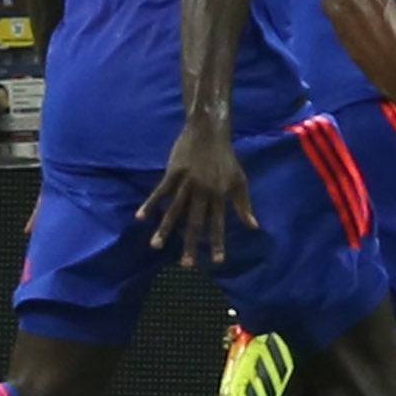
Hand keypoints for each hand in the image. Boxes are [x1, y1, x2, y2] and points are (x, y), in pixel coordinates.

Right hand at [139, 125, 257, 267]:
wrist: (208, 130)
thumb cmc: (226, 157)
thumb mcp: (239, 180)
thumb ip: (244, 204)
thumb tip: (255, 226)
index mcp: (219, 195)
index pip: (218, 224)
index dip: (217, 242)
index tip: (217, 261)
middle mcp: (202, 192)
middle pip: (195, 222)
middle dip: (190, 244)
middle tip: (186, 265)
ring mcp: (186, 182)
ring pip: (174, 210)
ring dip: (165, 229)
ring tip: (156, 246)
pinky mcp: (173, 172)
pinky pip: (160, 191)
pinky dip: (150, 204)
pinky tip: (140, 217)